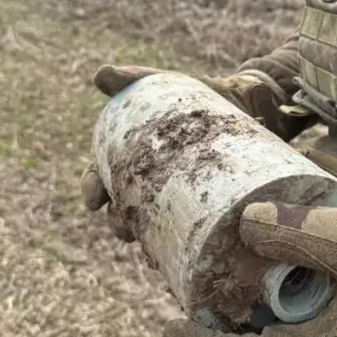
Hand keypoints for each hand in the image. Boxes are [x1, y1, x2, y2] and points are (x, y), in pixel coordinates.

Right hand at [81, 64, 310, 241]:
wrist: (244, 103)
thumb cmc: (194, 94)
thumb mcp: (164, 85)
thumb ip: (133, 78)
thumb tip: (99, 74)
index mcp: (130, 156)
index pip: (101, 177)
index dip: (93, 190)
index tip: (92, 201)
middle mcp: (149, 182)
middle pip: (122, 210)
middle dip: (119, 224)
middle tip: (124, 229)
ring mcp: (176, 196)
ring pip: (152, 227)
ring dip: (146, 243)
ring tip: (148, 252)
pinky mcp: (204, 203)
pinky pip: (189, 232)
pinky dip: (181, 249)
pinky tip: (179, 261)